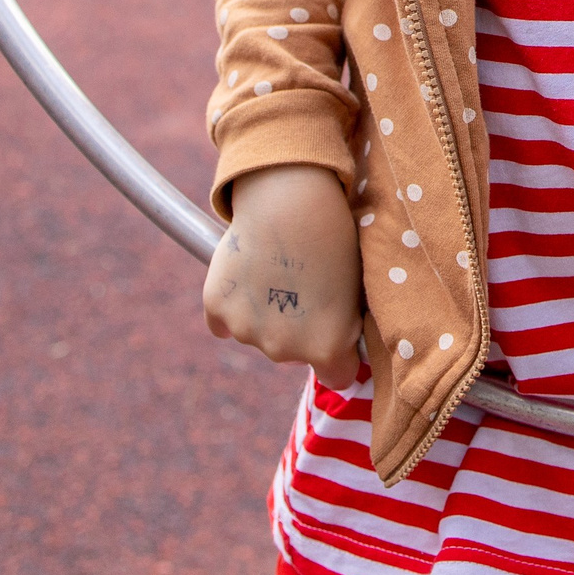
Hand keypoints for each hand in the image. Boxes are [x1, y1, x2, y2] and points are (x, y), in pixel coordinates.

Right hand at [202, 165, 362, 384]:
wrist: (293, 199)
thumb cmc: (335, 238)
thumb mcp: (357, 290)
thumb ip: (345, 328)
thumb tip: (343, 347)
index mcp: (328, 347)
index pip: (338, 375)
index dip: (340, 352)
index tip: (338, 327)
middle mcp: (284, 348)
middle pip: (292, 352)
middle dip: (298, 329)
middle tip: (304, 284)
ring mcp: (246, 330)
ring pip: (257, 334)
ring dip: (264, 313)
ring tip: (277, 270)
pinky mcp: (216, 307)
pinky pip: (222, 321)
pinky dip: (232, 303)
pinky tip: (248, 273)